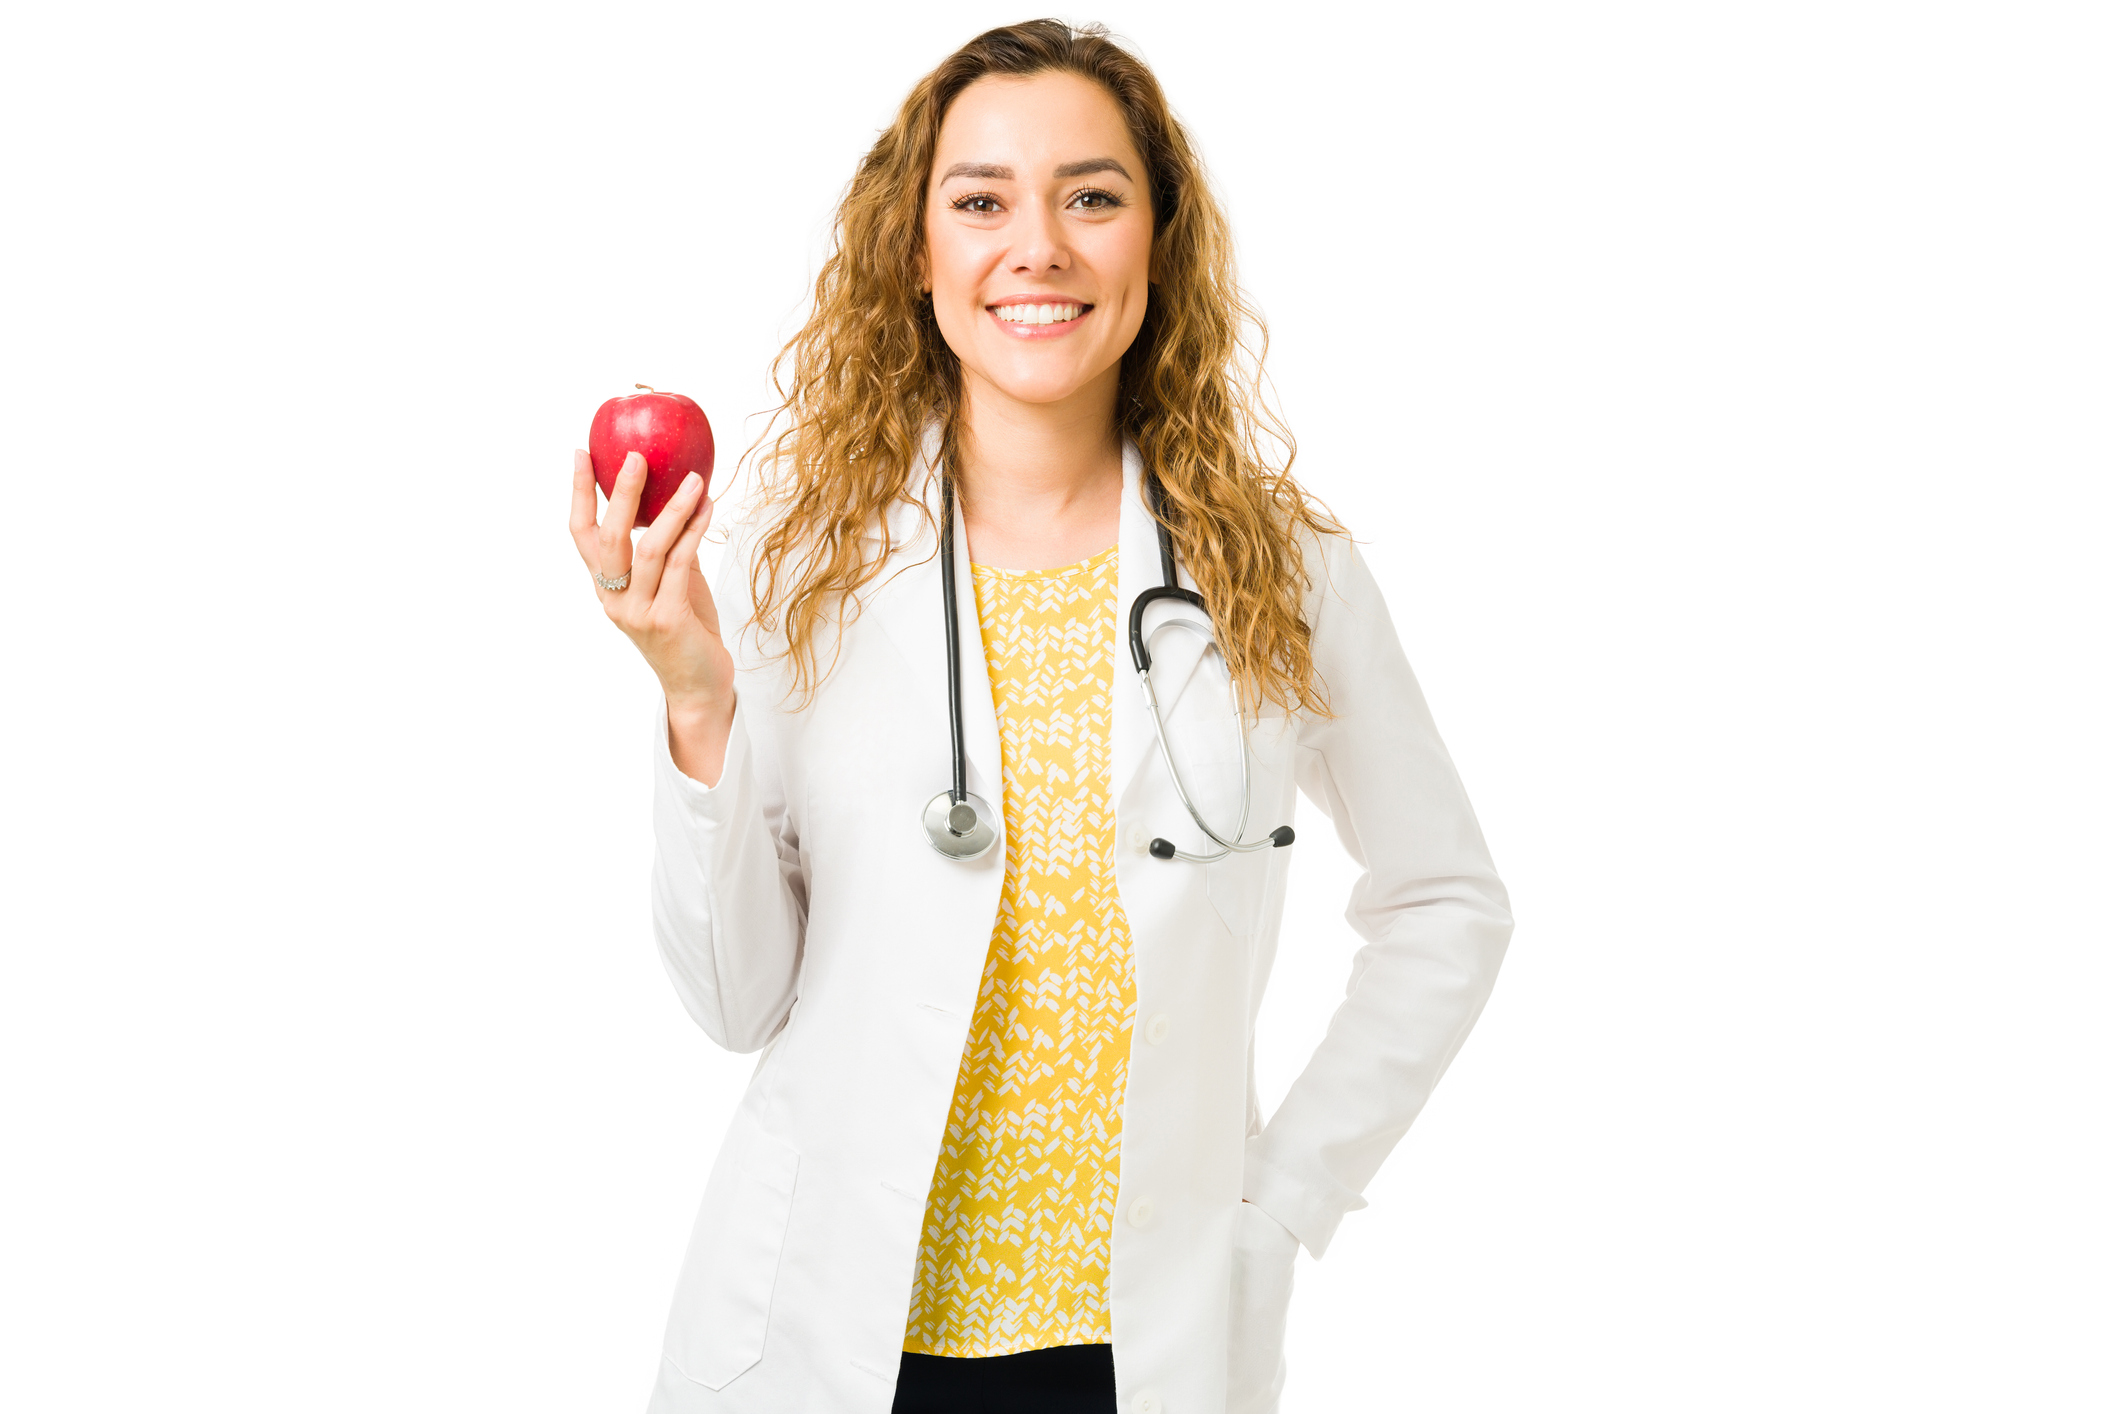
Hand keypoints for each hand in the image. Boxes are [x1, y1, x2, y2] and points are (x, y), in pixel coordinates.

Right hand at [570, 450, 735, 782]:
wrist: (700, 686)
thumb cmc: (687, 631)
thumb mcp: (672, 584)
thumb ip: (667, 548)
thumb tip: (677, 499)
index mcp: (606, 587)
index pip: (581, 534)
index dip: (580, 493)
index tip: (582, 453)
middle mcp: (613, 599)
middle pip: (608, 537)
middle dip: (621, 493)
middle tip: (637, 456)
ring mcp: (637, 611)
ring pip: (647, 548)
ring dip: (672, 509)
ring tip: (694, 479)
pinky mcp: (666, 620)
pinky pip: (680, 564)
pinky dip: (694, 532)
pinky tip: (708, 508)